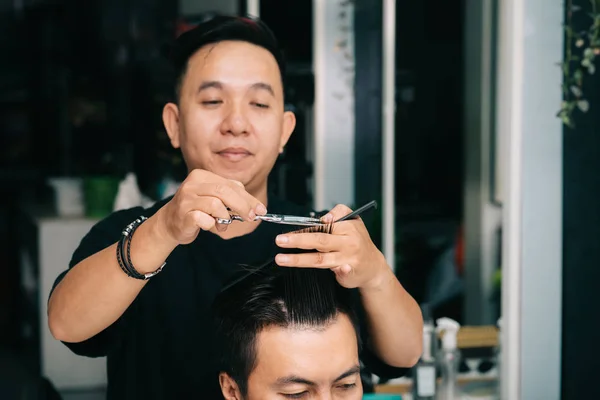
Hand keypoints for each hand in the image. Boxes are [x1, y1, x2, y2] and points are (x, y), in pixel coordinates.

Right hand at [155, 169, 265, 244]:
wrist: (169, 223)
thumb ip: (231, 195)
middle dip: (242, 206)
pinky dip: (211, 224)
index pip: (230, 184)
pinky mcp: (182, 214)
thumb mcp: (214, 198)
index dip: (248, 198)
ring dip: (225, 217)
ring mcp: (186, 199)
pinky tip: (210, 225)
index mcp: (201, 176)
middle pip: (224, 191)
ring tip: (223, 225)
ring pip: (215, 204)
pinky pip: (203, 218)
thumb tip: (254, 204)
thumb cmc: (196, 210)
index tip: (261, 210)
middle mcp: (192, 184)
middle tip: (251, 217)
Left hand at [274, 204, 388, 288]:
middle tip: (280, 240)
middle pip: (319, 240)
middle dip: (297, 240)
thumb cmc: (358, 242)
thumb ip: (337, 214)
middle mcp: (348, 242)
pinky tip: (340, 270)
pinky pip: (343, 271)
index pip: (321, 227)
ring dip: (299, 259)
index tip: (286, 234)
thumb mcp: (353, 221)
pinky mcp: (349, 272)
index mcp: (347, 227)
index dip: (303, 230)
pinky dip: (342, 271)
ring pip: (321, 259)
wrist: (373, 266)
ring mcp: (348, 258)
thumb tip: (324, 218)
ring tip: (281, 259)